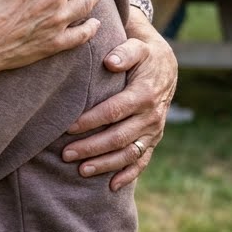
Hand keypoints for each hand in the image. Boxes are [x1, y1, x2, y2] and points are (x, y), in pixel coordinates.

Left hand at [62, 15, 176, 189]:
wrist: (165, 65)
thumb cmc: (143, 53)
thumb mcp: (138, 45)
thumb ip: (125, 52)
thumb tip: (110, 61)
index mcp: (144, 94)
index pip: (114, 111)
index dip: (91, 121)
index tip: (69, 128)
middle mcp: (151, 116)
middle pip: (118, 137)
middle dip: (92, 148)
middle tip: (66, 154)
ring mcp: (153, 131)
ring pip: (128, 153)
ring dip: (105, 164)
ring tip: (81, 171)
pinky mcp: (153, 139)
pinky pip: (143, 161)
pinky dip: (129, 174)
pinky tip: (112, 186)